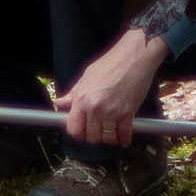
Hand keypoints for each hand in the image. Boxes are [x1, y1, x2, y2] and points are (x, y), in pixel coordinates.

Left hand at [54, 30, 167, 147]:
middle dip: (94, 136)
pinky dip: (124, 139)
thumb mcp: (87, 76)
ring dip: (109, 138)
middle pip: (91, 137)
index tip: (81, 132)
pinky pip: (124, 135)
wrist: (135, 56)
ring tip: (110, 132)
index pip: (73, 128)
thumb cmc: (111, 62)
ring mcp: (112, 112)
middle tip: (98, 131)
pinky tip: (124, 137)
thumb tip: (60, 103)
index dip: (77, 133)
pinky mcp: (128, 113)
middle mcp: (95, 108)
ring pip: (107, 139)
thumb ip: (73, 93)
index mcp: (82, 99)